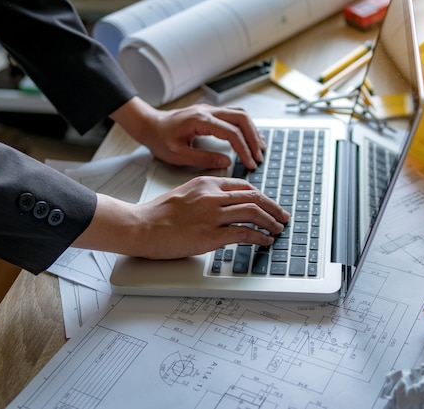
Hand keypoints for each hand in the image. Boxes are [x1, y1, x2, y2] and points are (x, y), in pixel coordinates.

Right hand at [73, 176, 289, 259]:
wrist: (140, 226)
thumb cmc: (157, 214)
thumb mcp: (185, 194)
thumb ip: (206, 197)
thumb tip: (224, 209)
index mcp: (206, 183)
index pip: (243, 186)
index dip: (260, 196)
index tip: (268, 204)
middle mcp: (213, 195)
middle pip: (254, 197)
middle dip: (273, 207)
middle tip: (283, 216)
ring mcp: (213, 214)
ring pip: (253, 212)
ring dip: (271, 221)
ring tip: (278, 229)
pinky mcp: (211, 235)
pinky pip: (244, 233)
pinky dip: (260, 237)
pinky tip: (265, 241)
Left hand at [111, 97, 264, 169]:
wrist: (149, 125)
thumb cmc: (159, 139)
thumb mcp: (178, 155)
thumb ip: (203, 159)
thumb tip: (227, 162)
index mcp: (200, 120)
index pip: (231, 133)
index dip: (244, 149)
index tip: (250, 163)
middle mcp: (208, 111)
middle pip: (241, 119)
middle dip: (253, 138)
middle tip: (259, 156)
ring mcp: (210, 110)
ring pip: (240, 115)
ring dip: (252, 131)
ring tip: (259, 148)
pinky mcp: (210, 113)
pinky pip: (234, 116)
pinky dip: (245, 127)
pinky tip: (249, 138)